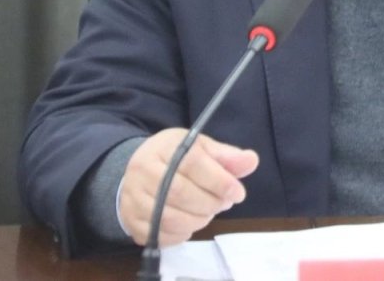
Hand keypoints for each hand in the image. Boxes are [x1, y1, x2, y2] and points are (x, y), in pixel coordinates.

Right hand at [118, 128, 259, 246]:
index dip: (219, 180)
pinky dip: (182, 233)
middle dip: (211, 202)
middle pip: (180, 193)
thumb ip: (226, 156)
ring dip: (198, 219)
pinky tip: (191, 221)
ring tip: (209, 211)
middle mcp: (142, 171)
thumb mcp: (201, 148)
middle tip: (225, 203)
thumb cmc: (175, 158)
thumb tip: (251, 161)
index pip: (192, 163)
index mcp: (163, 147)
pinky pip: (160, 235)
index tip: (238, 193)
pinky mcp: (131, 221)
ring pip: (170, 218)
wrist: (139, 171)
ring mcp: (133, 198)